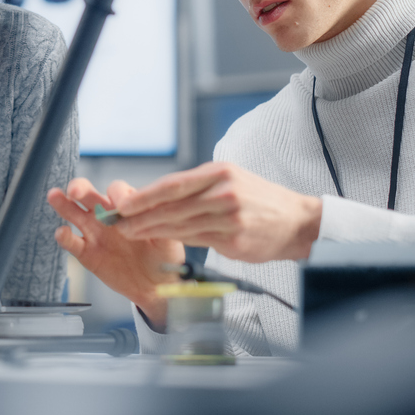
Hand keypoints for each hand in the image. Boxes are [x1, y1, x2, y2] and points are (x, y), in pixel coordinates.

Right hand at [47, 178, 183, 329]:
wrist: (157, 286)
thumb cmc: (164, 256)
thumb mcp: (168, 237)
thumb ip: (158, 222)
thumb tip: (152, 209)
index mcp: (127, 206)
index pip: (117, 190)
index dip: (118, 195)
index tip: (122, 206)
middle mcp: (107, 215)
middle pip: (90, 194)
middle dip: (81, 188)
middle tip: (75, 190)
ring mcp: (95, 233)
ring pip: (74, 213)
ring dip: (63, 204)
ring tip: (54, 196)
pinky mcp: (87, 253)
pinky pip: (72, 243)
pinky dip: (64, 237)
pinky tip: (61, 232)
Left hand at [113, 161, 322, 263]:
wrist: (296, 221)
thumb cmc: (258, 200)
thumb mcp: (230, 180)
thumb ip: (197, 187)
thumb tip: (157, 196)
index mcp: (219, 173)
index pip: (173, 184)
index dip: (145, 195)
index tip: (124, 203)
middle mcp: (224, 192)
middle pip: (173, 205)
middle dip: (141, 215)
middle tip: (118, 222)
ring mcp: (229, 217)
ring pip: (181, 225)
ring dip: (152, 230)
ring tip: (130, 232)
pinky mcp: (234, 239)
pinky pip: (197, 240)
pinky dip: (175, 240)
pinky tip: (159, 240)